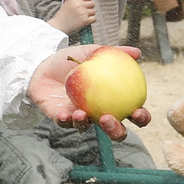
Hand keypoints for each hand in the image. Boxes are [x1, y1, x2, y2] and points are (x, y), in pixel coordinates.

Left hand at [27, 45, 151, 139]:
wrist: (42, 63)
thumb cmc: (71, 59)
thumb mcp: (92, 52)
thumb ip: (114, 52)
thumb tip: (137, 52)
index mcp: (113, 100)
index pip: (134, 113)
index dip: (141, 117)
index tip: (137, 111)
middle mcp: (99, 112)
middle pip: (115, 132)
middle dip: (116, 132)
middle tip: (109, 119)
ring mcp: (81, 117)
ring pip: (88, 129)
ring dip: (86, 124)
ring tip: (82, 113)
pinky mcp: (61, 119)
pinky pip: (65, 124)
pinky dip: (66, 120)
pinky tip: (65, 114)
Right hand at [54, 0, 96, 32]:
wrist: (59, 26)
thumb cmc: (63, 15)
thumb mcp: (68, 3)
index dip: (87, 0)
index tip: (85, 4)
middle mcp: (80, 5)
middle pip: (92, 3)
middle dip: (90, 7)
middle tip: (84, 11)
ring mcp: (83, 13)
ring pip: (94, 11)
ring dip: (90, 14)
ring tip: (83, 17)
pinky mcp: (86, 20)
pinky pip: (94, 18)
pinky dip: (91, 20)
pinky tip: (85, 21)